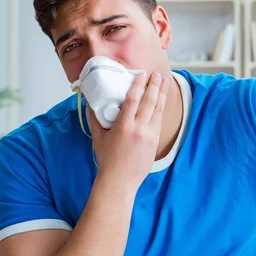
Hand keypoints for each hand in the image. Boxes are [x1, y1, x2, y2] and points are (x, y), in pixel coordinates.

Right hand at [88, 71, 169, 189]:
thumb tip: (91, 102)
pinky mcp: (155, 141)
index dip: (138, 85)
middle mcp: (139, 129)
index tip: (141, 74)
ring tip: (164, 82)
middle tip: (156, 74)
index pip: (133, 100)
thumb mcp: (98, 137)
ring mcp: (149, 135)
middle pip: (150, 102)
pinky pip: (159, 120)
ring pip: (158, 110)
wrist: (120, 180)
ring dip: (162, 94)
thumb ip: (95, 118)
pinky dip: (160, 108)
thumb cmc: (107, 160)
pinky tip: (162, 101)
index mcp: (123, 126)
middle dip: (154, 86)